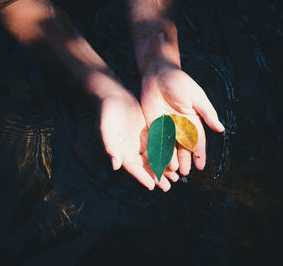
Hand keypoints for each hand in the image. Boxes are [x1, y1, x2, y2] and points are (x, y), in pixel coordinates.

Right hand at [97, 74, 178, 191]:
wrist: (112, 95)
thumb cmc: (106, 112)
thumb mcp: (106, 129)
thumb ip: (110, 147)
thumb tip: (116, 165)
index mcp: (120, 151)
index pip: (133, 167)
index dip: (142, 177)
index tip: (152, 186)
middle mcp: (131, 149)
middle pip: (145, 166)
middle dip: (156, 176)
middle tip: (168, 187)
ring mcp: (140, 141)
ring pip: (154, 157)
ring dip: (164, 168)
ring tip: (175, 178)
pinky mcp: (148, 132)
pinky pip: (159, 145)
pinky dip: (167, 152)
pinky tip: (177, 158)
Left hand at [140, 64, 224, 175]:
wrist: (157, 73)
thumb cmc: (179, 82)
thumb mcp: (197, 97)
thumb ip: (207, 113)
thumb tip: (221, 129)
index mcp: (192, 120)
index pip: (197, 140)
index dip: (199, 153)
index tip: (201, 166)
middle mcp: (180, 126)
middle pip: (183, 147)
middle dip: (185, 159)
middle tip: (186, 172)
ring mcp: (166, 127)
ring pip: (170, 147)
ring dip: (172, 159)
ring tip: (174, 170)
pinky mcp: (153, 125)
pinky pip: (156, 141)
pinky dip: (158, 151)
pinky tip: (159, 161)